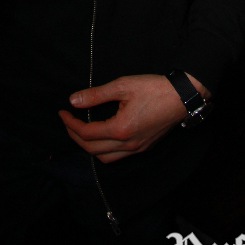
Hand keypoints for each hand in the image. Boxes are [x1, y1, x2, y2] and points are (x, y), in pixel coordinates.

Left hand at [59, 72, 209, 163]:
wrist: (182, 96)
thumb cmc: (153, 88)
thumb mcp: (122, 86)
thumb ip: (96, 95)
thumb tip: (73, 100)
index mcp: (120, 130)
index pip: (86, 133)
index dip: (70, 124)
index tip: (62, 112)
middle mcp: (128, 144)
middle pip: (92, 150)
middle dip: (75, 136)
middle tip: (67, 121)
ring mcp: (137, 148)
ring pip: (105, 159)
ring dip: (89, 148)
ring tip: (81, 131)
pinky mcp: (144, 147)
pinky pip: (118, 157)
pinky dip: (104, 150)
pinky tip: (102, 137)